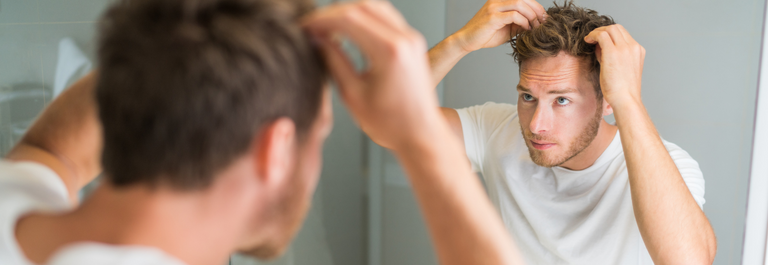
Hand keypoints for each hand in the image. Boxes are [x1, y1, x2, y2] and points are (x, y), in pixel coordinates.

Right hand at [302, 1, 441, 149]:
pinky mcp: (412, 42)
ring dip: (349, 13)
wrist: (421, 135)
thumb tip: (317, 40)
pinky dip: (364, 18)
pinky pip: (386, 17)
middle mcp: (404, 39)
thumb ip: (333, 61)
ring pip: (375, 7)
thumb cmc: (391, 124)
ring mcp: (411, 38)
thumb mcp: (352, 95)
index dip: (322, 20)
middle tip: (313, 27)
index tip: (305, 28)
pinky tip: (349, 31)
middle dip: (333, 13)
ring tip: (328, 28)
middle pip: (361, 6)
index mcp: (389, 52)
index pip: (349, 18)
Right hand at [452, 0, 545, 52]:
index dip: (536, 6)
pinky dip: (523, 22)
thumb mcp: (507, 28)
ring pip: (520, 4)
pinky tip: (526, 29)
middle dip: (537, 9)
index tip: (544, 18)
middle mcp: (497, 0)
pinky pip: (514, 15)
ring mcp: (494, 7)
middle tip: (543, 22)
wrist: (467, 40)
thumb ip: (519, 22)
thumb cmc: (486, 35)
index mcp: (500, 0)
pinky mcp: (492, 17)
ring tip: (536, 27)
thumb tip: (536, 23)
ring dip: (532, 16)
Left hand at [584, 24, 644, 106]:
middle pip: (617, 28)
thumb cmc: (621, 90)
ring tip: (589, 40)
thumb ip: (612, 56)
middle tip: (593, 38)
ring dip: (597, 32)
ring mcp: (625, 48)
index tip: (600, 41)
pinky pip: (601, 35)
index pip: (623, 34)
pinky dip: (593, 35)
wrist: (625, 100)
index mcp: (638, 51)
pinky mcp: (613, 52)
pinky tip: (587, 41)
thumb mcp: (621, 69)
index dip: (610, 34)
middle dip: (603, 30)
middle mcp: (633, 47)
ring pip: (610, 29)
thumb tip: (599, 47)